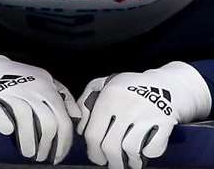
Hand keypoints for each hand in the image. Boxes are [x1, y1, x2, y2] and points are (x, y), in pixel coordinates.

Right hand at [0, 51, 79, 162]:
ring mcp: (9, 91)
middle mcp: (30, 88)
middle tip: (42, 158)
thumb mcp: (44, 81)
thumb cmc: (19, 79)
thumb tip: (76, 116)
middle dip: (47, 146)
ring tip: (28, 153)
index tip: (58, 157)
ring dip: (28, 141)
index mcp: (45, 86)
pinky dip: (3, 122)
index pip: (62, 118)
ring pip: (25, 117)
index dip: (63, 142)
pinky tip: (8, 131)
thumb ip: (63, 96)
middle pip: (47, 121)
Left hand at [77, 62, 210, 168]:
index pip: (93, 133)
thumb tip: (80, 127)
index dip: (93, 151)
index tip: (97, 157)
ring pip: (130, 150)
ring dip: (130, 161)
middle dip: (111, 162)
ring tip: (130, 161)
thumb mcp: (105, 84)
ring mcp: (146, 113)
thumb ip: (86, 100)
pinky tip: (145, 150)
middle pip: (110, 146)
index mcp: (109, 96)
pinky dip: (148, 154)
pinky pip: (152, 148)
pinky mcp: (164, 121)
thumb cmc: (131, 87)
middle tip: (113, 164)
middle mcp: (126, 105)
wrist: (166, 84)